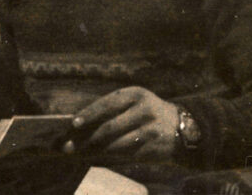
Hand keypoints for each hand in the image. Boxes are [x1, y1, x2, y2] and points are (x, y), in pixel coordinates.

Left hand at [62, 87, 178, 161]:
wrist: (183, 129)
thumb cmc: (149, 115)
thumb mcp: (136, 103)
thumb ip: (113, 110)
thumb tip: (81, 125)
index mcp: (136, 94)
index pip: (108, 103)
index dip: (89, 114)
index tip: (73, 124)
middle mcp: (144, 110)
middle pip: (109, 127)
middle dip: (86, 138)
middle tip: (68, 146)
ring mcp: (149, 130)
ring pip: (115, 144)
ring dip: (94, 151)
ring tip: (78, 154)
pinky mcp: (151, 148)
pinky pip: (124, 154)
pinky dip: (107, 157)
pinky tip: (96, 157)